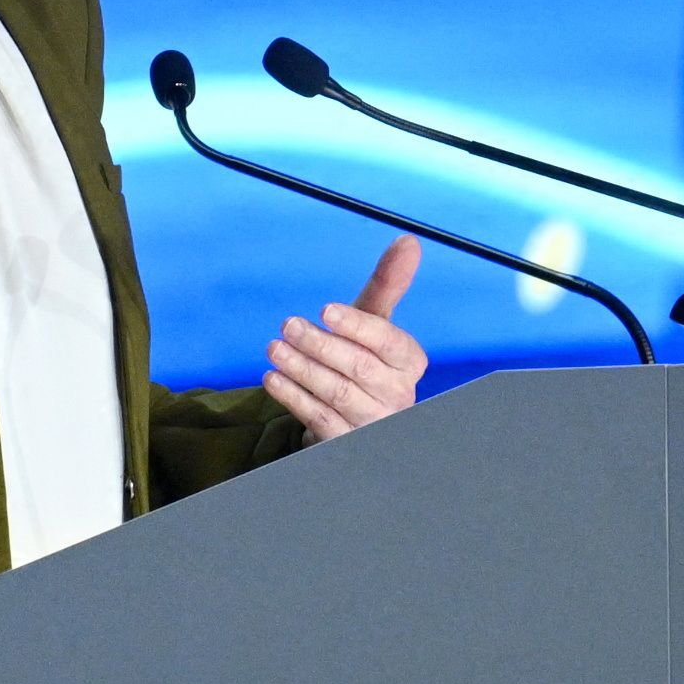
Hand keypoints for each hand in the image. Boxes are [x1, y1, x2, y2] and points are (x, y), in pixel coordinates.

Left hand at [265, 238, 425, 438]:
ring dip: (302, 369)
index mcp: (409, 362)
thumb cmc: (362, 360)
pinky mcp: (346, 443)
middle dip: (320, 344)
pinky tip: (273, 379)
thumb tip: (408, 240)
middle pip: (359, 367)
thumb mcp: (371, 324)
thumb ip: (387, 285)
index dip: (357, 325)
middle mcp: (399, 394)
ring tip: (274, 349)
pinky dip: (294, 398)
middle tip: (288, 326)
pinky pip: (320, 419)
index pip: (389, 341)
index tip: (326, 309)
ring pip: (336, 393)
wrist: (351, 416)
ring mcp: (374, 423)